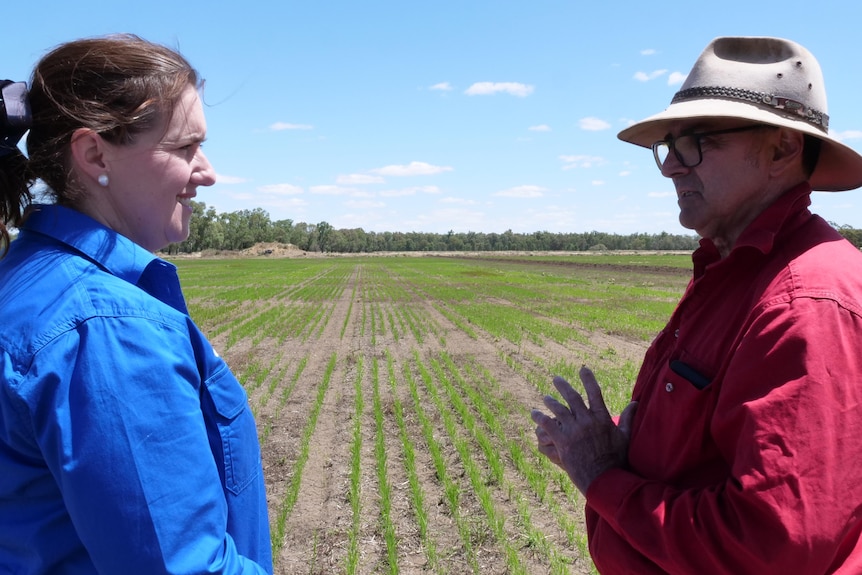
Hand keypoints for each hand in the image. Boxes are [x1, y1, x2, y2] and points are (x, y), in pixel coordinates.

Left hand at [531, 365, 637, 494]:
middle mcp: (586, 421)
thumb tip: (636, 402)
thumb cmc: (617, 460)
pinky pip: (547, 424)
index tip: (583, 369)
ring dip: (550, 402)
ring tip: (545, 398)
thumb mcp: (625, 437)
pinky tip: (534, 413)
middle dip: (563, 386)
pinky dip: (540, 418)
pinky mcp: (562, 441)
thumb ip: (628, 418)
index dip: (588, 379)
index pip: (595, 392)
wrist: (603, 479)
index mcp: (602, 418)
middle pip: (573, 397)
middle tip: (556, 379)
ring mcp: (573, 430)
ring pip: (558, 409)